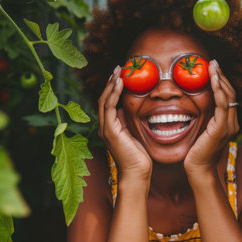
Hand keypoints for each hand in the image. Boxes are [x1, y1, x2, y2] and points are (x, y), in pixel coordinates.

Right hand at [98, 66, 151, 180]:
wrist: (137, 173)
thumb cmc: (138, 156)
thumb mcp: (132, 134)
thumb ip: (126, 122)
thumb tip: (125, 108)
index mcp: (109, 128)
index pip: (107, 103)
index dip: (111, 88)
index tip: (118, 75)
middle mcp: (104, 127)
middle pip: (103, 99)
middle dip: (109, 82)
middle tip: (117, 68)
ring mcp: (105, 129)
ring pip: (104, 101)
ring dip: (110, 85)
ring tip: (117, 72)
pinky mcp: (110, 132)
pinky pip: (109, 108)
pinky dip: (113, 94)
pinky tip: (119, 83)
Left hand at [184, 60, 238, 173]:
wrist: (198, 169)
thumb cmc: (197, 151)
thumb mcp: (203, 130)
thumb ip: (206, 118)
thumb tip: (200, 104)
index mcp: (229, 122)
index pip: (228, 96)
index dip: (222, 81)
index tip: (214, 68)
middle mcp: (233, 123)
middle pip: (231, 93)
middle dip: (222, 76)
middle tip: (213, 62)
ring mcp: (229, 126)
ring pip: (228, 97)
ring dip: (220, 79)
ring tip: (213, 66)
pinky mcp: (221, 129)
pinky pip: (223, 106)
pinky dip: (219, 92)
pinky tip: (213, 81)